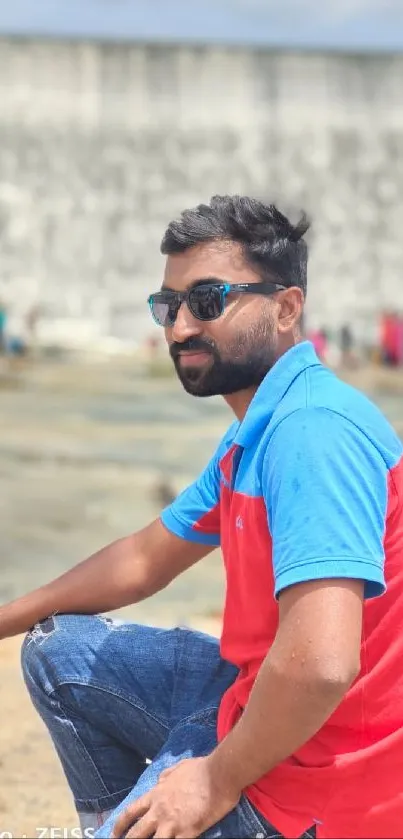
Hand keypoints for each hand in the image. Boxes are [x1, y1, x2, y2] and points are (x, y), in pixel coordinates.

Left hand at [111, 755, 240, 837]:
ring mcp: (172, 823)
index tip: (115, 833)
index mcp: (156, 794)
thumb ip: (165, 777)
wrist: (219, 774)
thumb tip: (159, 781)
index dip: (120, 825)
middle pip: (136, 833)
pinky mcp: (187, 832)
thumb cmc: (201, 768)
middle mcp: (160, 810)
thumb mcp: (177, 768)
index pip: (131, 811)